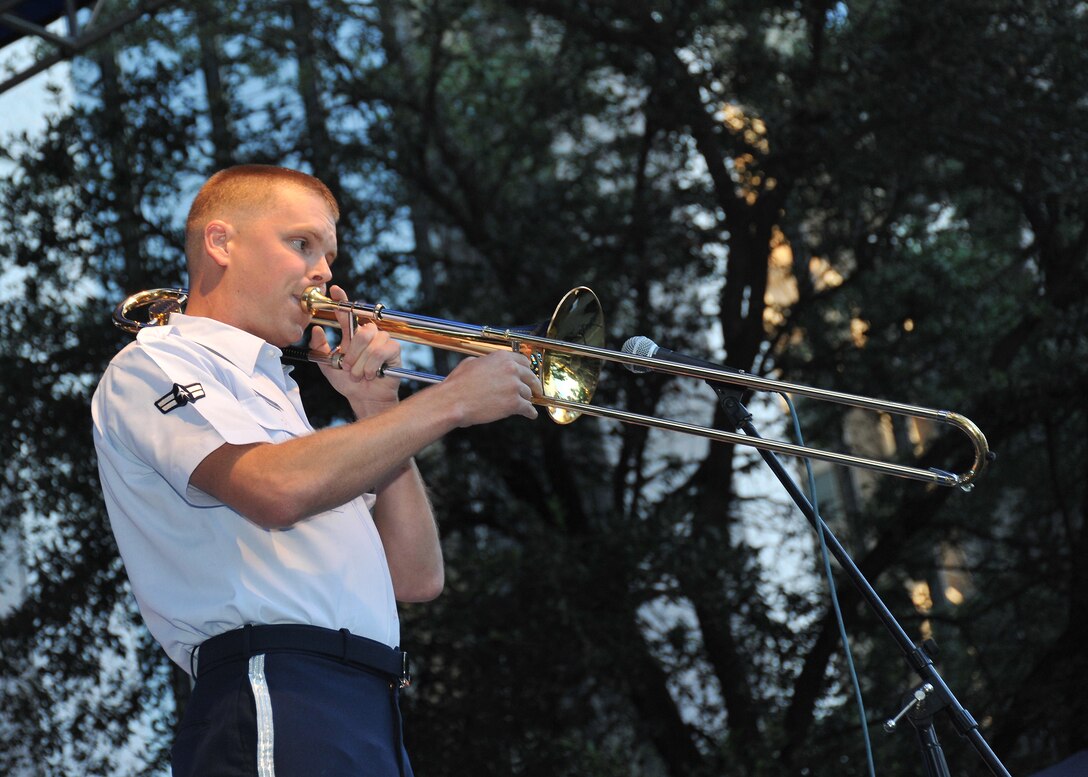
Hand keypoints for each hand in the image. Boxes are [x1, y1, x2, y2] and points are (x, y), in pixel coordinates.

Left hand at [311, 285, 401, 412]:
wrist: (364, 399)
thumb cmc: (348, 382)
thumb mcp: (328, 365)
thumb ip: (320, 348)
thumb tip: (316, 330)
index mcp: (352, 334)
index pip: (347, 312)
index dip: (342, 299)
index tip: (334, 289)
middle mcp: (368, 334)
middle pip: (362, 331)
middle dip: (353, 353)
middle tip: (349, 367)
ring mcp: (383, 341)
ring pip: (371, 343)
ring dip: (361, 363)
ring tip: (359, 374)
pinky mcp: (394, 350)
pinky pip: (382, 352)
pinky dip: (372, 366)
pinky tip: (372, 374)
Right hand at [438, 350, 539, 425]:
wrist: (453, 402)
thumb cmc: (458, 384)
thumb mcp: (471, 363)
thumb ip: (486, 362)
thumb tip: (489, 364)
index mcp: (502, 357)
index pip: (524, 361)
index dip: (526, 370)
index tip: (528, 376)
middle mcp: (511, 369)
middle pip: (531, 377)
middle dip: (533, 385)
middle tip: (534, 390)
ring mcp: (514, 386)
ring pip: (529, 394)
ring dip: (527, 400)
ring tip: (525, 405)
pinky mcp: (514, 403)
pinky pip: (528, 409)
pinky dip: (530, 413)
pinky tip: (530, 414)